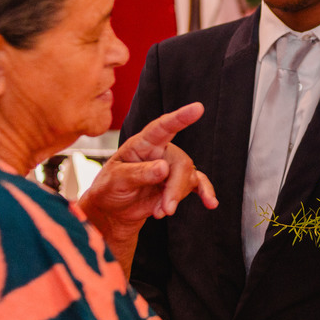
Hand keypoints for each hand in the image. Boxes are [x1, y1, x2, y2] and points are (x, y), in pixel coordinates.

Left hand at [78, 103, 217, 270]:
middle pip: (180, 163)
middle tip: (166, 208)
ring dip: (177, 197)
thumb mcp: (116, 180)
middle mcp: (160, 152)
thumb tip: (163, 167)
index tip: (197, 108)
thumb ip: (138, 173)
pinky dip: (205, 193)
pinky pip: (198, 184)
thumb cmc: (110, 188)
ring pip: (188, 177)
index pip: (162, 128)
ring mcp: (171, 168)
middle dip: (175, 188)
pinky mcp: (178, 183)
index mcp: (142, 144)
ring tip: (161, 212)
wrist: (113, 210)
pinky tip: (210, 202)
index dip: (180, 118)